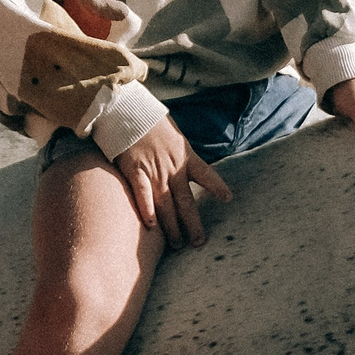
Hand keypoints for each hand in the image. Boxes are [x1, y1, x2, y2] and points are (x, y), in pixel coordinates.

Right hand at [112, 124, 232, 247]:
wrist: (126, 110)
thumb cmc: (148, 122)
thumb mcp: (173, 135)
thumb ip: (180, 153)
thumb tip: (187, 167)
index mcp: (185, 155)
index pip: (206, 173)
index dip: (217, 186)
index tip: (228, 198)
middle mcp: (172, 166)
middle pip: (186, 201)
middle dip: (193, 224)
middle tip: (198, 242)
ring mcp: (153, 170)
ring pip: (166, 204)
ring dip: (172, 227)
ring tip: (178, 244)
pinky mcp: (134, 170)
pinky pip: (142, 193)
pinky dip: (147, 209)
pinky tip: (152, 225)